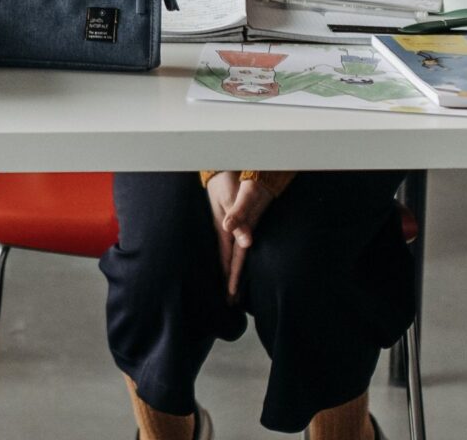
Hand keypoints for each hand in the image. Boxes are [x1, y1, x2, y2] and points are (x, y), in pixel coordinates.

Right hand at [204, 172, 276, 302]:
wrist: (222, 164)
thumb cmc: (229, 181)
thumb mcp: (234, 198)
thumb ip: (239, 219)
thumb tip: (244, 240)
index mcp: (224, 228)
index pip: (229, 259)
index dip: (231, 278)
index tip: (231, 297)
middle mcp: (224, 230)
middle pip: (228, 260)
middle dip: (229, 280)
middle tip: (230, 302)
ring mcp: (225, 225)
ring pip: (228, 253)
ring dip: (230, 271)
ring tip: (231, 287)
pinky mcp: (229, 220)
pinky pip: (229, 244)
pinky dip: (231, 257)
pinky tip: (232, 259)